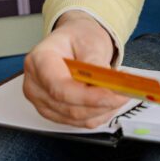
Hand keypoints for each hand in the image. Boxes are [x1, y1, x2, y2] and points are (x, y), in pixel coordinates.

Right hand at [23, 11, 125, 127]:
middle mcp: (35, 85)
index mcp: (39, 60)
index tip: (112, 94)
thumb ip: (95, 62)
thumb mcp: (89, 40)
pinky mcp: (52, 113)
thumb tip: (107, 83)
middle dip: (100, 103)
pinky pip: (78, 123)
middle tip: (124, 93)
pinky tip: (109, 102)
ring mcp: (41, 102)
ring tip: (119, 94)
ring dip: (101, 110)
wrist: (73, 41)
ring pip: (74, 118)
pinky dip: (97, 115)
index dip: (87, 96)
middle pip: (68, 106)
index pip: (59, 87)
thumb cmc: (78, 37)